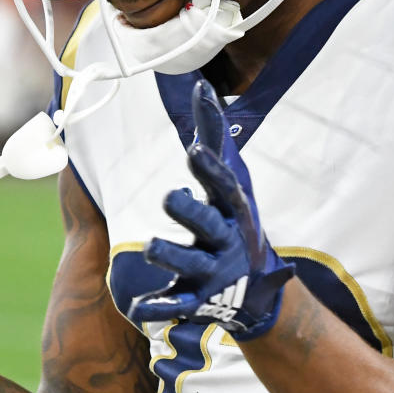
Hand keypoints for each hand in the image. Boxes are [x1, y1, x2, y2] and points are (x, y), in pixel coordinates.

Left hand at [129, 80, 293, 339]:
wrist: (255, 289)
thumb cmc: (232, 218)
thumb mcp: (229, 178)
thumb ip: (213, 134)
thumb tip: (200, 84)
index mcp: (233, 208)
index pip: (224, 186)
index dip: (211, 169)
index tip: (194, 149)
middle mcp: (225, 240)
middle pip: (209, 225)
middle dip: (191, 212)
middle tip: (169, 196)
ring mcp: (212, 272)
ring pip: (191, 264)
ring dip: (172, 255)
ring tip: (151, 247)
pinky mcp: (198, 301)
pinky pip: (177, 305)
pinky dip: (159, 307)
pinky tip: (137, 308)